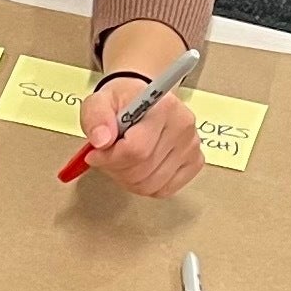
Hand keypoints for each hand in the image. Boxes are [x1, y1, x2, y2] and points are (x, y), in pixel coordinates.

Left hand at [76, 71, 205, 199]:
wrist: (145, 101)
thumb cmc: (124, 102)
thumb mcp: (100, 101)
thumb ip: (95, 117)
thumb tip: (101, 141)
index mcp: (163, 107)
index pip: (135, 150)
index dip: (109, 158)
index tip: (95, 153)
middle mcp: (183, 126)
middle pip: (142, 171)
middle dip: (116, 170)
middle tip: (106, 157)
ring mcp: (191, 146)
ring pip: (151, 185)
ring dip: (128, 180)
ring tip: (121, 161)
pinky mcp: (195, 161)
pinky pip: (164, 190)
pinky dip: (146, 186)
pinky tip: (139, 168)